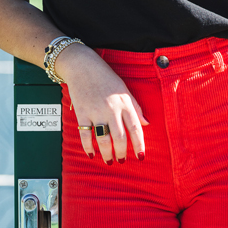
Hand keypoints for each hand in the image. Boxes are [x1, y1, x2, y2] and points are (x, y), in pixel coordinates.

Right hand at [56, 44, 148, 164]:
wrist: (83, 66)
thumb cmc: (105, 77)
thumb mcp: (124, 90)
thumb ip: (135, 107)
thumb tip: (146, 122)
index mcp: (125, 103)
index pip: (135, 127)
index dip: (139, 143)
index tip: (140, 156)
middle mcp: (112, 109)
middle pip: (119, 137)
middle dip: (121, 153)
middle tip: (122, 161)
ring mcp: (96, 112)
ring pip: (103, 139)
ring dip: (106, 153)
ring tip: (109, 160)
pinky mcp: (82, 113)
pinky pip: (85, 135)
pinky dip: (88, 147)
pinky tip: (91, 153)